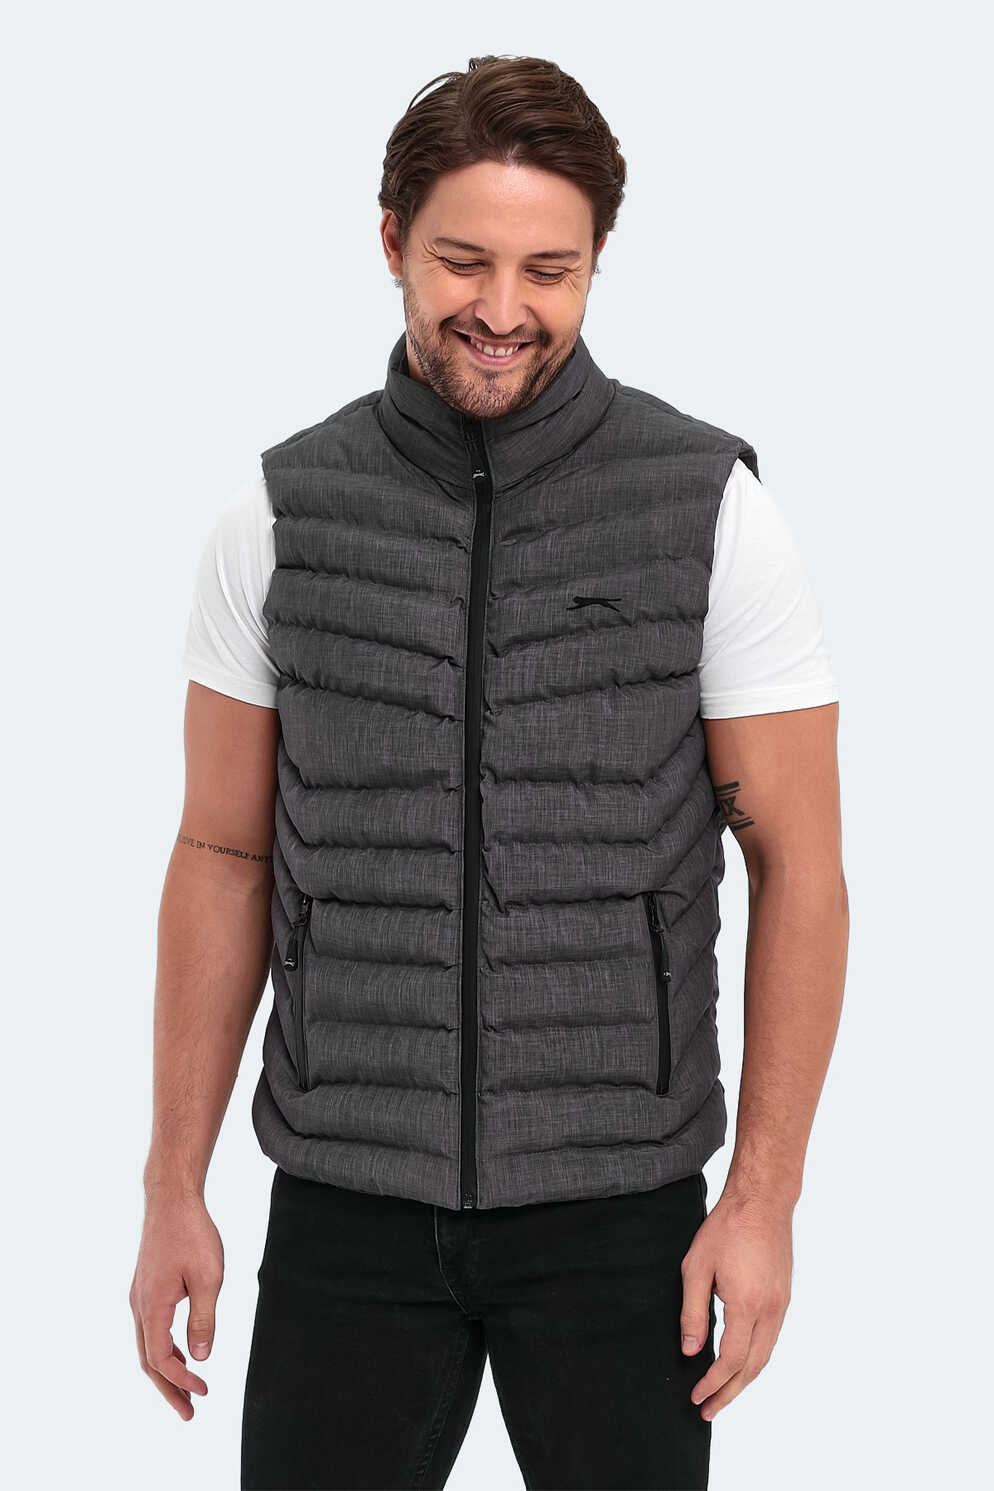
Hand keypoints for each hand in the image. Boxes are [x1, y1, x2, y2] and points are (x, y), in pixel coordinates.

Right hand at [129, 1189, 223, 1420]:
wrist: (171, 1199)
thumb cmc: (192, 1234)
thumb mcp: (208, 1277)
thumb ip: (203, 1319)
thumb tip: (202, 1358)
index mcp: (152, 1307)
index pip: (162, 1359)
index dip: (182, 1380)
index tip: (204, 1391)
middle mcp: (139, 1305)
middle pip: (149, 1360)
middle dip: (168, 1389)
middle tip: (189, 1414)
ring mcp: (139, 1296)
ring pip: (148, 1345)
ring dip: (166, 1371)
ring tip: (188, 1391)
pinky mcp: (145, 1287)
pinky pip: (151, 1328)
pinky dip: (164, 1349)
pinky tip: (182, 1353)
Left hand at [679, 1185, 792, 1421]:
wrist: (762, 1201)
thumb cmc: (727, 1228)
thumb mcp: (696, 1267)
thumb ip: (693, 1311)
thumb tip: (690, 1350)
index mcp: (747, 1304)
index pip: (731, 1360)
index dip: (713, 1383)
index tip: (696, 1397)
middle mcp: (771, 1310)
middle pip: (753, 1367)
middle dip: (730, 1393)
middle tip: (709, 1410)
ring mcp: (782, 1304)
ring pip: (766, 1355)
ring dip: (745, 1379)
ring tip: (723, 1394)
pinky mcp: (785, 1296)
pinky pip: (771, 1338)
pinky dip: (756, 1358)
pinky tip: (742, 1362)